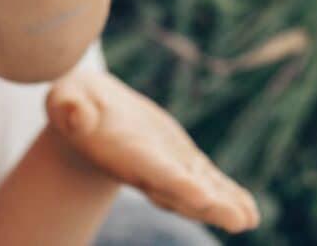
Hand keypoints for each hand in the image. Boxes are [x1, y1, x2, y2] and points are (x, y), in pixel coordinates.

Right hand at [47, 71, 260, 233]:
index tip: (202, 196)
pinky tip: (251, 211)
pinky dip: (227, 194)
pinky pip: (206, 181)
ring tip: (251, 219)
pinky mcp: (180, 161)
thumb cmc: (72, 101)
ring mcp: (166, 168)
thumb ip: (69, 106)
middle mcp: (147, 170)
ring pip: (199, 190)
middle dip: (210, 206)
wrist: (86, 114)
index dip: (176, 182)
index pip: (153, 171)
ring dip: (224, 204)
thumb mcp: (65, 95)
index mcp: (123, 154)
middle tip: (239, 221)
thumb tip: (75, 114)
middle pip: (181, 191)